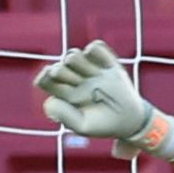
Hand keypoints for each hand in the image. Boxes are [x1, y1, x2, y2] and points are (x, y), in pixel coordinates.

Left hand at [32, 41, 154, 146]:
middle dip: (63, 71)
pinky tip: (103, 66)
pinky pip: (95, 47)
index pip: (45, 80)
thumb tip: (49, 100)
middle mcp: (74, 79)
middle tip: (78, 82)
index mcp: (64, 94)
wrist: (129, 120)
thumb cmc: (102, 124)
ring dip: (80, 62)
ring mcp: (89, 69)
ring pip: (72, 54)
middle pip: (58, 65)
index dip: (44, 76)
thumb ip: (64, 115)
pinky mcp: (106, 62)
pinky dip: (95, 52)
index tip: (50, 76)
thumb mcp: (83, 125)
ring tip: (93, 75)